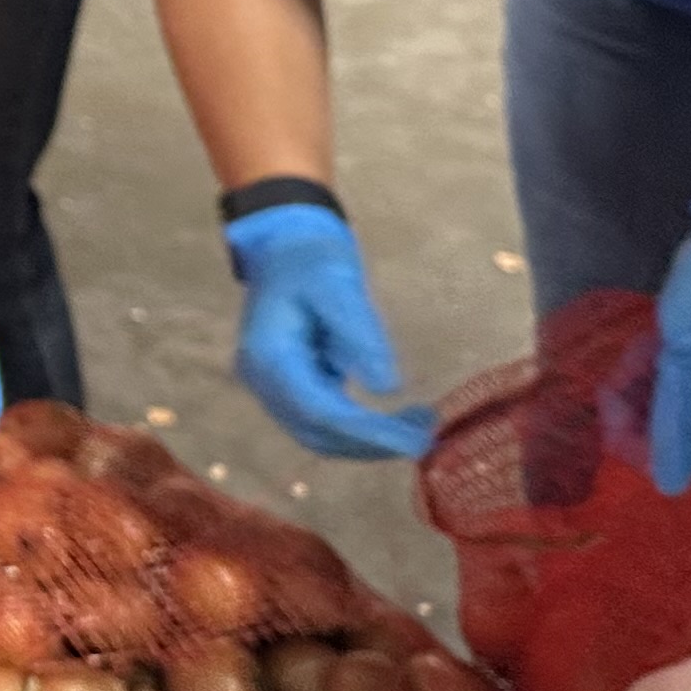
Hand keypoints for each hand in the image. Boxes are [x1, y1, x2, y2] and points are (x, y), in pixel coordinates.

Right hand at [224, 205, 433, 457]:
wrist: (284, 246)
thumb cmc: (311, 260)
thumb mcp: (339, 285)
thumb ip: (360, 335)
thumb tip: (388, 388)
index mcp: (269, 356)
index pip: (319, 412)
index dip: (368, 433)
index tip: (416, 440)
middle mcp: (263, 382)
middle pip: (318, 433)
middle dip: (373, 444)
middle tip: (427, 437)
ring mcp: (273, 388)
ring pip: (320, 435)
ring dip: (370, 442)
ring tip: (421, 427)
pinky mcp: (290, 388)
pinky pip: (324, 422)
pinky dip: (361, 429)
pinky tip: (396, 419)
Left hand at [649, 202, 690, 494]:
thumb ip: (677, 422)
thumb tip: (668, 485)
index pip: (669, 460)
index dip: (631, 443)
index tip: (610, 407)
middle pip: (662, 429)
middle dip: (630, 408)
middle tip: (621, 371)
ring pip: (660, 396)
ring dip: (637, 379)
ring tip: (641, 348)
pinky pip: (667, 367)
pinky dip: (648, 358)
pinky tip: (647, 340)